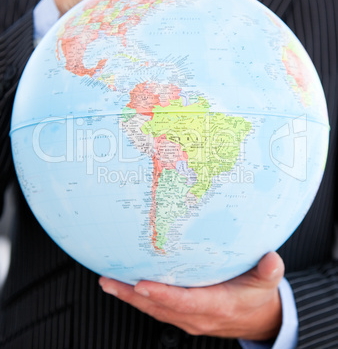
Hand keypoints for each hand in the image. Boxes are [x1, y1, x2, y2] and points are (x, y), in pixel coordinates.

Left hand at [99, 251, 283, 340]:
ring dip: (130, 297)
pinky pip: (158, 309)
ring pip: (154, 309)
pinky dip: (139, 299)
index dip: (164, 296)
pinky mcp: (184, 316)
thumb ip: (269, 272)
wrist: (257, 321)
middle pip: (160, 308)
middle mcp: (197, 316)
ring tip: (108, 282)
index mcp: (217, 306)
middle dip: (133, 295)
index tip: (142, 285)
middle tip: (109, 280)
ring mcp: (188, 319)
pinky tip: (125, 286)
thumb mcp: (268, 284)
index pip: (185, 303)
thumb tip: (271, 259)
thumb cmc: (258, 298)